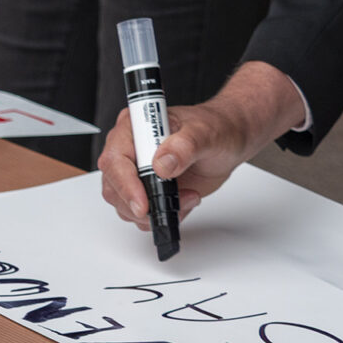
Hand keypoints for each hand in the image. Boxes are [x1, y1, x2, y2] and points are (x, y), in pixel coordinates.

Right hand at [98, 61, 305, 229]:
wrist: (228, 141)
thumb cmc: (216, 128)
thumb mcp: (205, 132)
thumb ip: (184, 145)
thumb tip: (163, 163)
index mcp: (135, 128)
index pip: (115, 159)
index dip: (125, 184)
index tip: (143, 204)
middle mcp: (130, 151)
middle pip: (113, 187)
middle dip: (139, 204)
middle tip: (171, 204)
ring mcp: (137, 173)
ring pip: (124, 204)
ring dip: (155, 211)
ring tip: (187, 197)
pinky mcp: (147, 190)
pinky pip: (142, 213)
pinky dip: (163, 215)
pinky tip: (185, 201)